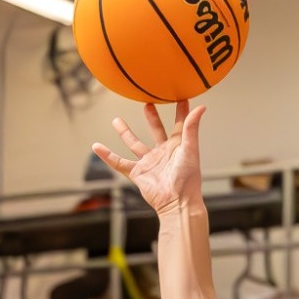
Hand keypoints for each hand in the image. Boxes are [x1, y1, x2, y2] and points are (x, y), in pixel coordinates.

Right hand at [93, 102, 206, 217]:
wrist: (177, 202)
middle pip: (156, 131)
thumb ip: (191, 128)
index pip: (179, 124)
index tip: (181, 97)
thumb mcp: (190, 149)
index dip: (181, 111)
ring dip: (125, 133)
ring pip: (134, 144)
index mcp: (178, 146)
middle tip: (147, 104)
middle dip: (152, 118)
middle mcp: (163, 153)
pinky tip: (97, 147)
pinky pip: (119, 162)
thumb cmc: (188, 178)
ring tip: (116, 120)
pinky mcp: (138, 173)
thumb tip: (201, 107)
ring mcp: (149, 162)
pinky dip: (107, 156)